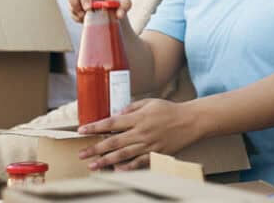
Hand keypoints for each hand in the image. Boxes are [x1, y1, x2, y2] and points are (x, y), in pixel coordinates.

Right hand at [64, 0, 131, 22]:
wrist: (111, 9)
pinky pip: (71, 13)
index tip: (88, 8)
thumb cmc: (117, 1)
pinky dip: (78, 18)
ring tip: (91, 17)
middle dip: (74, 2)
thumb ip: (125, 6)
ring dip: (78, 13)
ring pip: (69, 4)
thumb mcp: (124, 2)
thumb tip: (119, 15)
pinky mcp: (72, 5)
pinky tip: (89, 19)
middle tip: (84, 13)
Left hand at [77, 99, 201, 170]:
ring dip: (106, 161)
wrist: (191, 121)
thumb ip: (131, 107)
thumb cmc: (169, 109)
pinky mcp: (156, 153)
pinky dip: (128, 168)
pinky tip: (117, 170)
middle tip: (82, 154)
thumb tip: (116, 115)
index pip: (111, 123)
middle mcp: (141, 132)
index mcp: (139, 118)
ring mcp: (149, 144)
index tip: (82, 130)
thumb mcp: (150, 102)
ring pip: (123, 155)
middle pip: (113, 142)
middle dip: (95, 149)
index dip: (95, 127)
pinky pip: (139, 163)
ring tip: (93, 165)